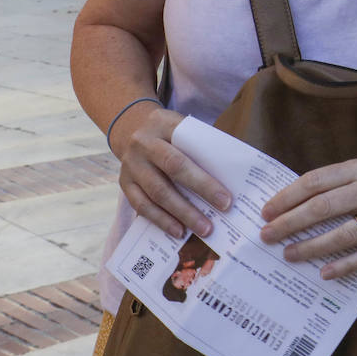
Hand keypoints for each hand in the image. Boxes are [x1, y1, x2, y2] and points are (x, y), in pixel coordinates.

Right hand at [111, 105, 232, 238]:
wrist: (131, 129)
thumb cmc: (170, 133)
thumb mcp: (184, 128)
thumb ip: (202, 146)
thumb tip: (232, 177)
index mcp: (164, 125)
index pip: (189, 148)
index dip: (208, 174)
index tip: (227, 197)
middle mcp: (144, 144)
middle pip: (174, 168)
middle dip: (201, 191)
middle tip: (222, 210)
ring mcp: (131, 165)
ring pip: (157, 192)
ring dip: (181, 213)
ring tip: (203, 229)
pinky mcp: (124, 183)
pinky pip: (141, 205)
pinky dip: (161, 220)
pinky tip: (178, 231)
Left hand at [259, 157, 356, 279]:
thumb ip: (337, 184)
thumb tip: (292, 206)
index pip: (316, 181)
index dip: (288, 197)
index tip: (266, 211)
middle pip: (324, 207)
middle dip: (290, 223)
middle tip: (267, 236)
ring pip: (343, 233)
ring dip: (312, 247)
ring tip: (289, 255)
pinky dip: (344, 265)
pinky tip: (324, 272)